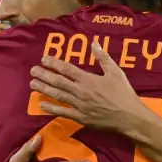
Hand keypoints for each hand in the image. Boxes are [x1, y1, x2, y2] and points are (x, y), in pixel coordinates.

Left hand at [29, 41, 155, 135]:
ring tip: (32, 84)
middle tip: (32, 70)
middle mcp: (81, 91)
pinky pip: (63, 112)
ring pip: (58, 95)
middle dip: (44, 75)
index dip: (54, 63)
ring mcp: (79, 105)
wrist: (130, 118)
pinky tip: (42, 104)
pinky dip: (51, 108)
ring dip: (44, 89)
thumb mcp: (116, 72)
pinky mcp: (80, 118)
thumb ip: (103, 58)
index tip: (43, 59)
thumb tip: (94, 43)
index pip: (67, 69)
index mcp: (89, 79)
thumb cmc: (124, 94)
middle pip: (58, 81)